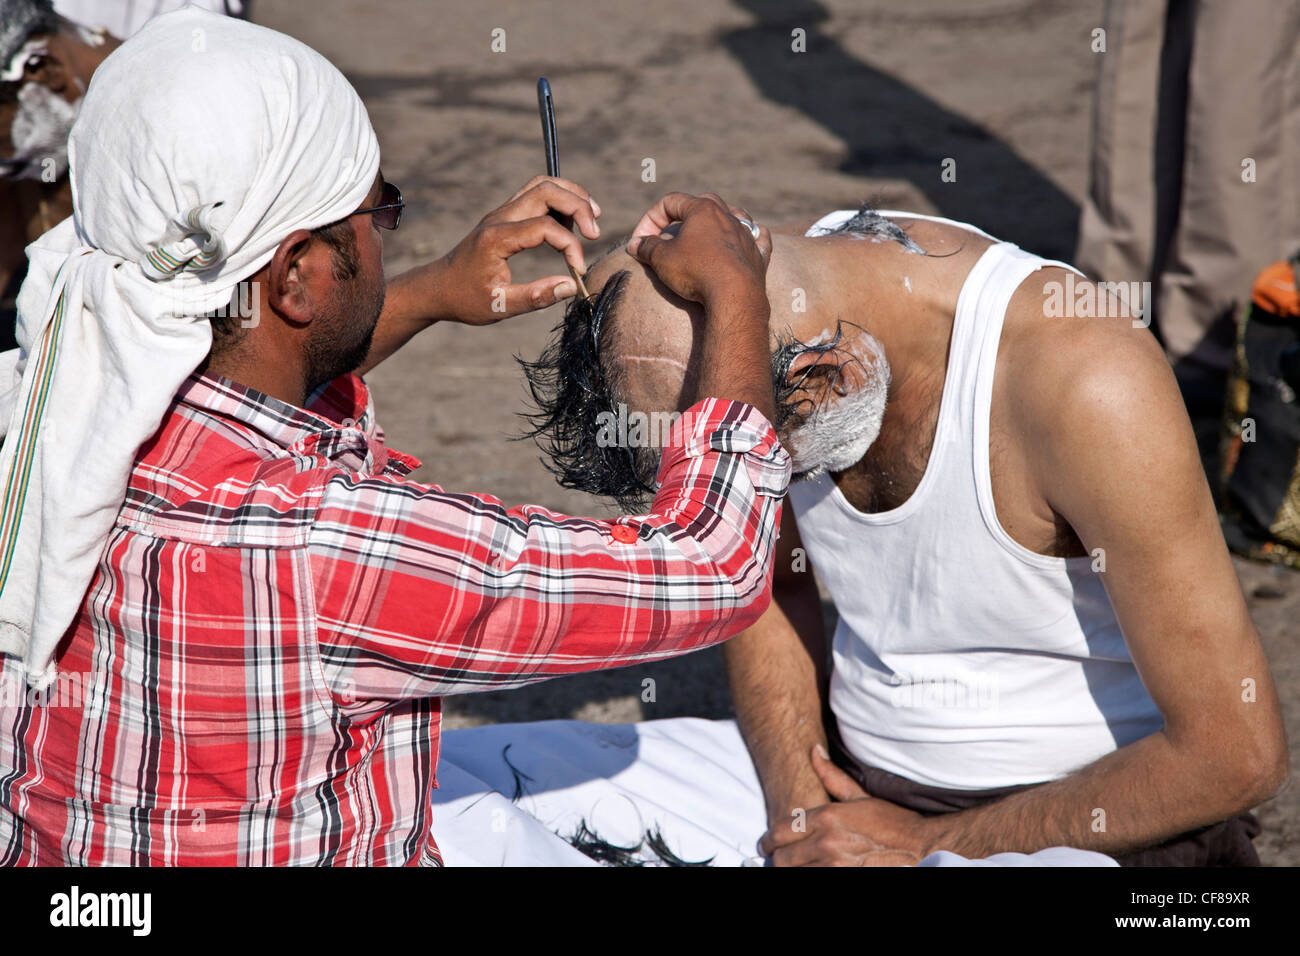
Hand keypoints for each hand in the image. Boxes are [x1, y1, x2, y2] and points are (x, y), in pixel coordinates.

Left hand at [435, 176, 600, 323]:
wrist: (436, 288)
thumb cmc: (464, 299)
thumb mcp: (499, 307)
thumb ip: (536, 297)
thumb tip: (571, 286)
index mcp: (497, 239)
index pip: (545, 227)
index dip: (570, 246)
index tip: (578, 271)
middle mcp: (500, 218)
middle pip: (547, 189)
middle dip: (578, 205)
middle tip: (595, 233)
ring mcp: (501, 213)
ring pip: (542, 184)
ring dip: (570, 195)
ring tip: (591, 219)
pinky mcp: (505, 215)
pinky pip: (535, 194)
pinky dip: (558, 201)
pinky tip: (569, 225)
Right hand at [627, 192, 771, 308]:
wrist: (734, 296)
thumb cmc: (696, 272)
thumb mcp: (662, 259)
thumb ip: (646, 247)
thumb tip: (635, 245)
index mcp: (702, 209)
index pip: (669, 202)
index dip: (650, 219)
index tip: (641, 241)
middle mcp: (727, 215)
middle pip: (703, 202)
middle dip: (683, 214)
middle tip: (671, 233)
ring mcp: (746, 234)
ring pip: (734, 214)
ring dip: (719, 219)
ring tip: (707, 231)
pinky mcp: (759, 254)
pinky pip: (759, 237)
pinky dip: (752, 236)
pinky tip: (749, 237)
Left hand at [759, 745, 933, 865]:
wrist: (922, 848)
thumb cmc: (894, 824)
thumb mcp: (861, 797)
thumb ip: (831, 776)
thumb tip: (813, 751)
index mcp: (827, 818)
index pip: (780, 831)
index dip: (768, 841)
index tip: (767, 845)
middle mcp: (826, 843)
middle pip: (782, 858)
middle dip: (777, 859)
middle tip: (777, 859)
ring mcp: (834, 867)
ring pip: (793, 873)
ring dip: (791, 870)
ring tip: (794, 866)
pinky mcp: (842, 880)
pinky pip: (812, 881)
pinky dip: (808, 876)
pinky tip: (812, 871)